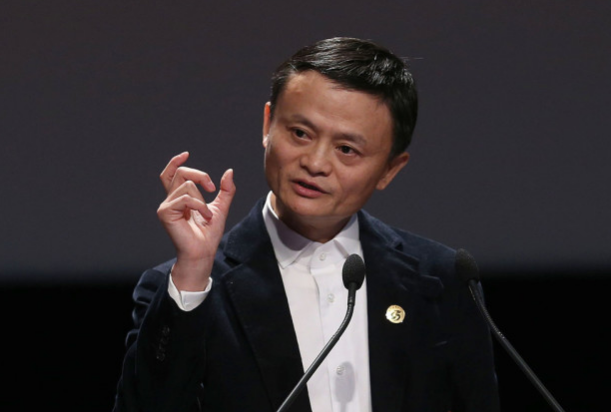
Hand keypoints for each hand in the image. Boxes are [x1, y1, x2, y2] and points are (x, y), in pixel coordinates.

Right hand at [157, 152, 235, 290]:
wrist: (204, 252)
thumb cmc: (209, 234)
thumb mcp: (221, 207)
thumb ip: (226, 190)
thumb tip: (229, 171)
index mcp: (180, 198)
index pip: (171, 174)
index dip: (175, 162)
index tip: (186, 154)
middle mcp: (170, 200)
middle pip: (181, 173)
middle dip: (201, 175)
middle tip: (213, 188)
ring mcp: (166, 206)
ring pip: (187, 186)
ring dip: (203, 200)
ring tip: (207, 215)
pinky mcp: (165, 213)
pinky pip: (185, 198)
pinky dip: (199, 206)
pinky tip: (204, 217)